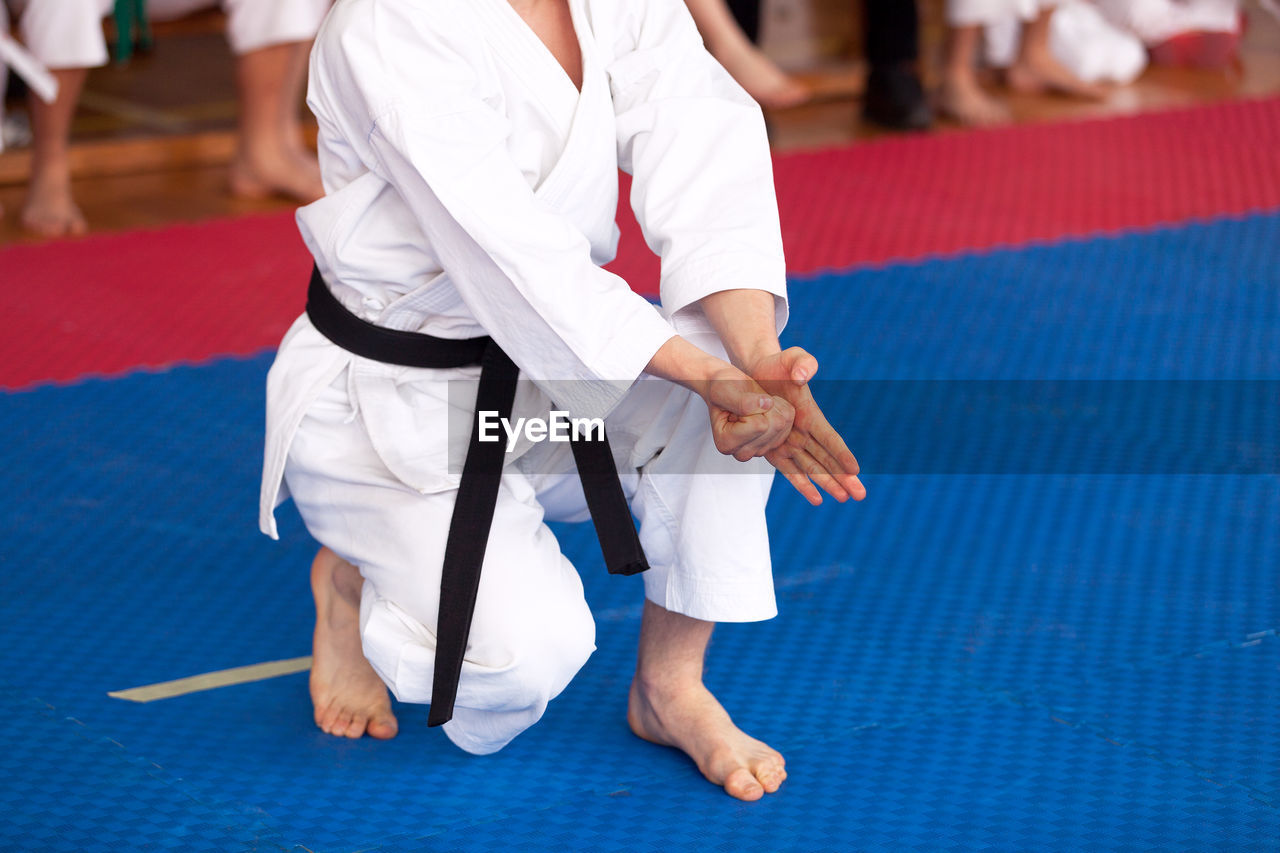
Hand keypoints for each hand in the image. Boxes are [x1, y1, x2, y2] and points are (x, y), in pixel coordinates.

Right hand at [702, 366, 795, 461]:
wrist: (724, 387)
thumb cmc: (720, 389)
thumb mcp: (722, 390)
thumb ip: (741, 401)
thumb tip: (767, 405)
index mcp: (726, 444)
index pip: (759, 425)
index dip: (753, 405)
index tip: (738, 402)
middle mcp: (743, 452)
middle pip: (774, 426)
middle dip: (765, 406)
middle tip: (748, 401)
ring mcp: (760, 449)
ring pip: (783, 423)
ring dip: (772, 405)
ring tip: (754, 403)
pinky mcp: (774, 442)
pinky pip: (789, 419)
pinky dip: (779, 406)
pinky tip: (763, 406)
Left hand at [746, 347, 864, 504]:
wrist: (756, 373)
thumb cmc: (776, 365)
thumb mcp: (791, 358)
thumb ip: (802, 363)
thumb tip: (804, 375)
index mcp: (810, 414)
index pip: (829, 438)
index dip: (841, 453)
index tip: (855, 469)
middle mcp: (804, 431)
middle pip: (827, 458)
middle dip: (843, 477)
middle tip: (860, 495)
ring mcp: (790, 441)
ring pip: (812, 468)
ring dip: (828, 484)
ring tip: (844, 499)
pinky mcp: (775, 447)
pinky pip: (790, 469)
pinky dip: (802, 484)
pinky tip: (816, 499)